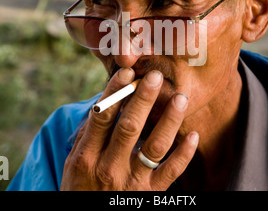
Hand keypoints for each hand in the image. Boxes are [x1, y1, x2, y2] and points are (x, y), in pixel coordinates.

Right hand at [60, 68, 198, 189]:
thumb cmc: (81, 188)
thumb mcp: (74, 164)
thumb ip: (87, 135)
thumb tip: (103, 102)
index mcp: (87, 156)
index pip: (101, 117)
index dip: (115, 93)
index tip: (127, 73)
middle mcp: (109, 168)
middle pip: (129, 127)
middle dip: (143, 99)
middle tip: (155, 76)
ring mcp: (131, 182)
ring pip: (154, 147)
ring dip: (169, 120)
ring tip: (180, 99)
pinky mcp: (150, 194)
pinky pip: (171, 172)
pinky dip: (184, 154)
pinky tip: (193, 135)